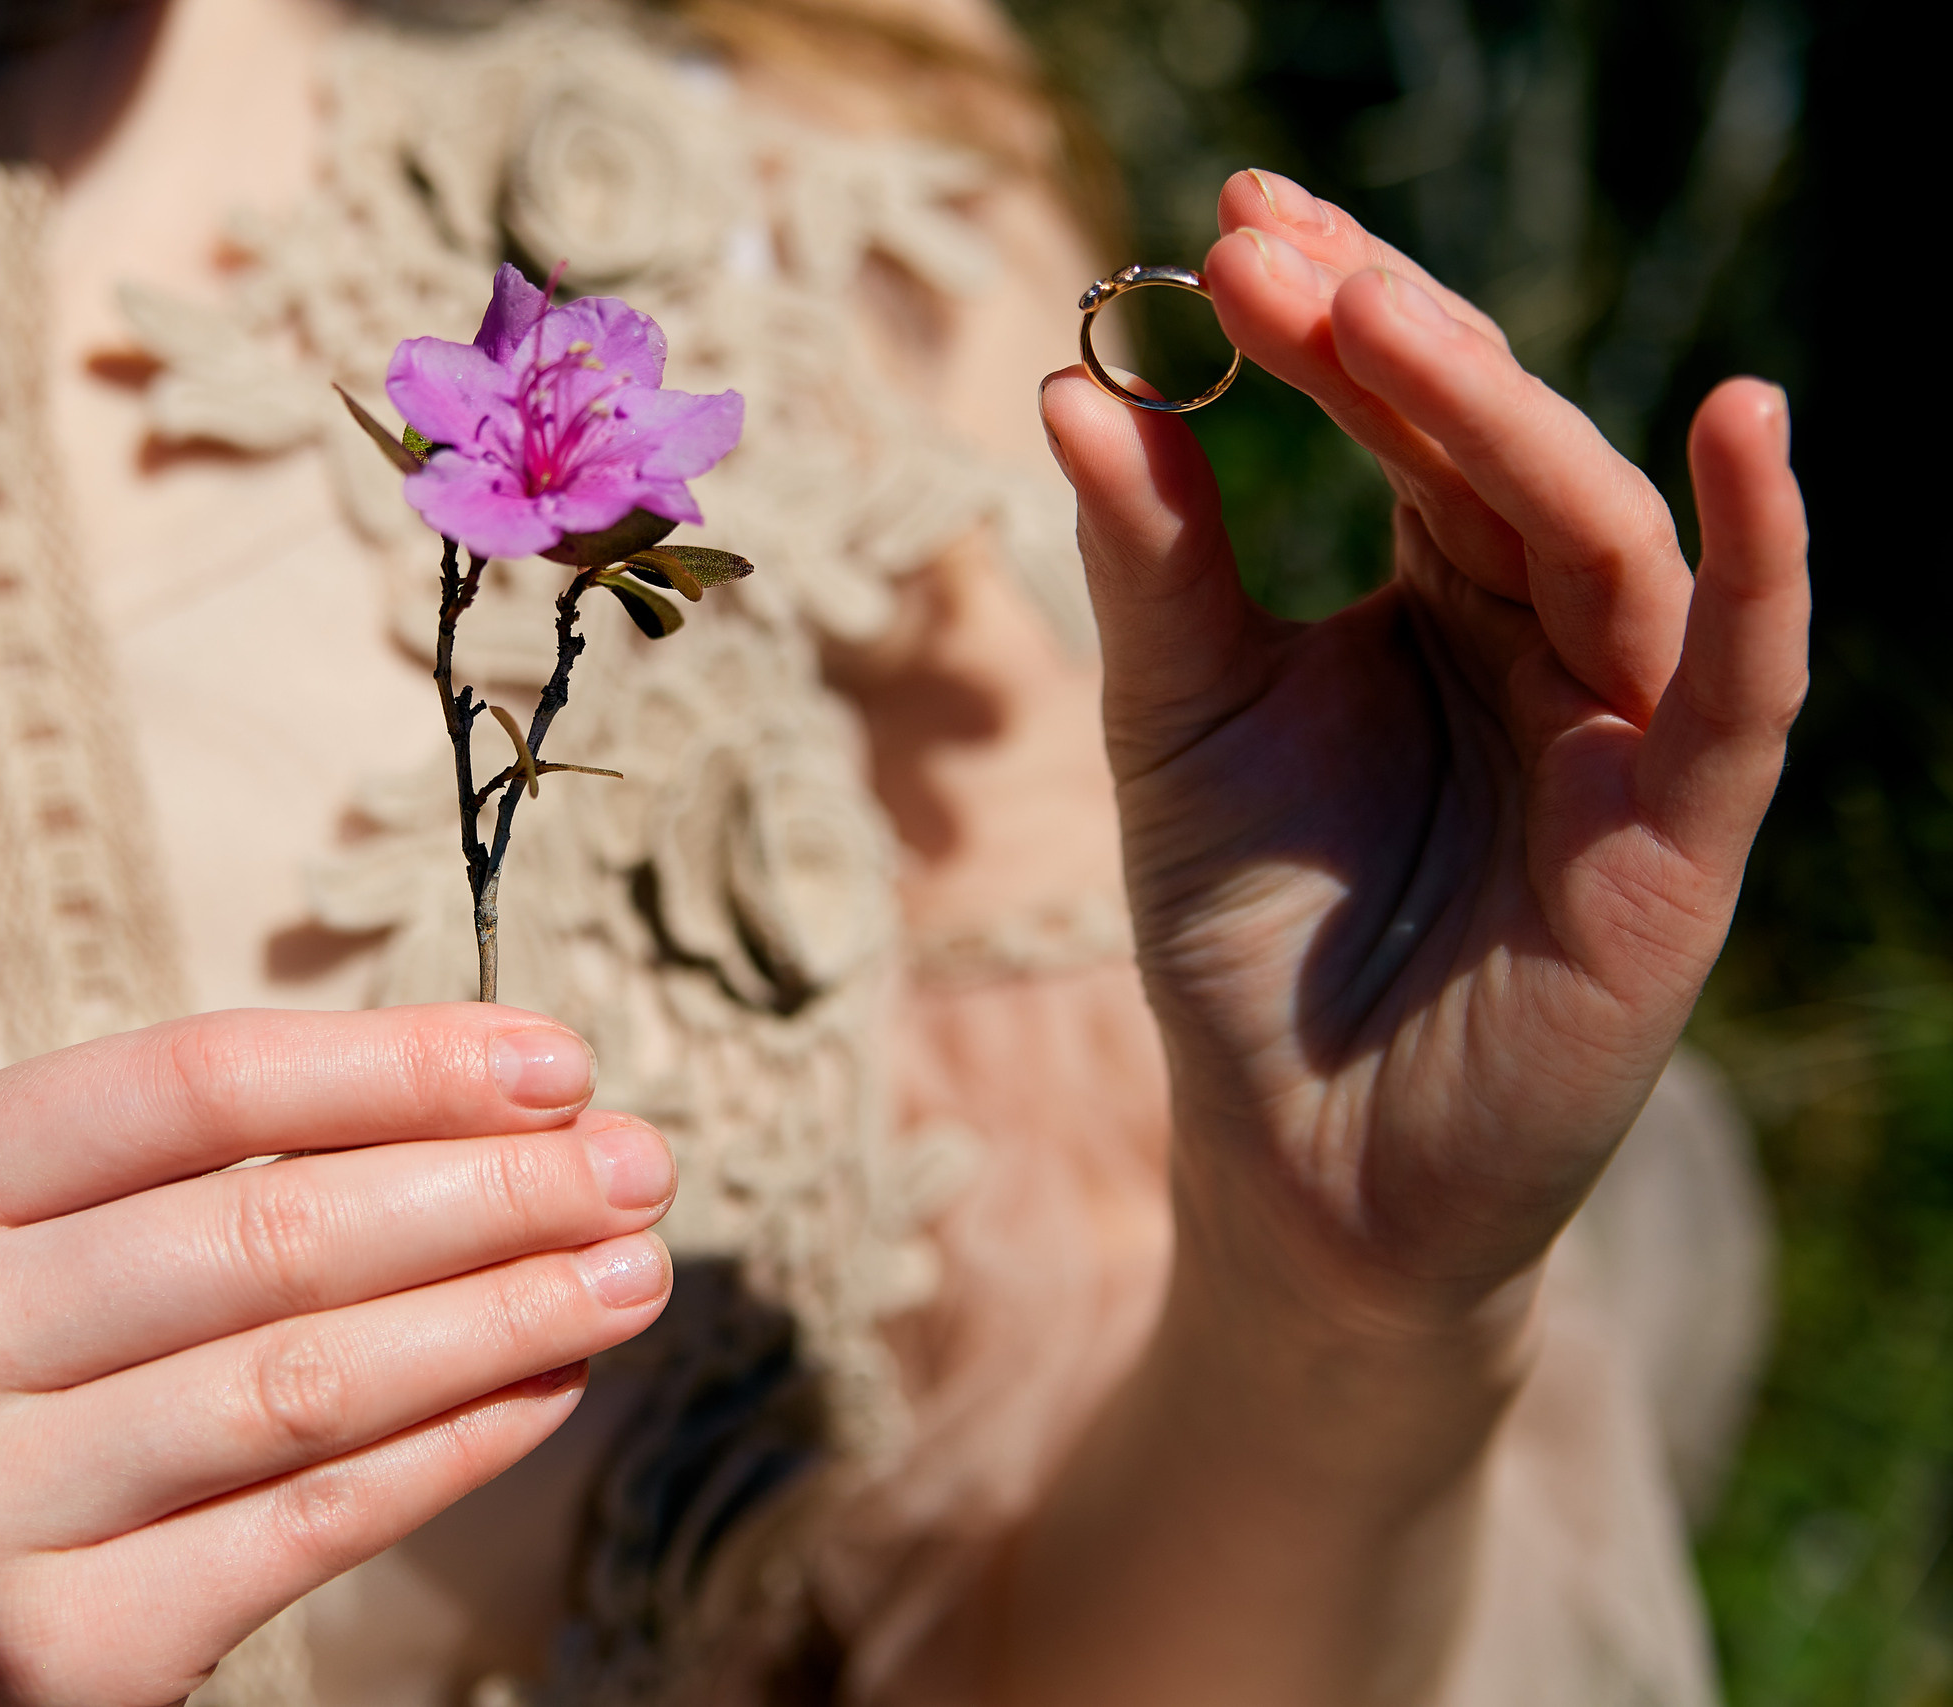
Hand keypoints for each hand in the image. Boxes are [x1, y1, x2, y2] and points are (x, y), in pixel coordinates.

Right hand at [0, 1005, 673, 1706]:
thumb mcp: (14, 1243)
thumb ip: (198, 1167)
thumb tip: (501, 1109)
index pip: (193, 1083)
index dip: (398, 1063)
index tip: (556, 1062)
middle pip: (268, 1232)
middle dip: (492, 1191)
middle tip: (640, 1165)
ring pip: (307, 1382)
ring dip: (503, 1314)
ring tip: (630, 1270)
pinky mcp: (57, 1655)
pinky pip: (310, 1522)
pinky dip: (455, 1444)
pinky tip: (550, 1384)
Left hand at [1042, 170, 1806, 1346]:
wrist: (1294, 1164)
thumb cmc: (1246, 941)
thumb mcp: (1177, 725)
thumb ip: (1154, 565)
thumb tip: (1074, 383)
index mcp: (1436, 595)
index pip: (1401, 416)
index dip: (1324, 314)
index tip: (1223, 217)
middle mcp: (1545, 636)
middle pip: (1490, 445)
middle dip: (1382, 333)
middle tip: (1262, 242)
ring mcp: (1624, 729)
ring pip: (1593, 528)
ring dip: (1493, 406)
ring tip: (1371, 303)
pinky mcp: (1679, 840)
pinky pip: (1745, 681)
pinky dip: (1761, 558)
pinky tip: (1746, 421)